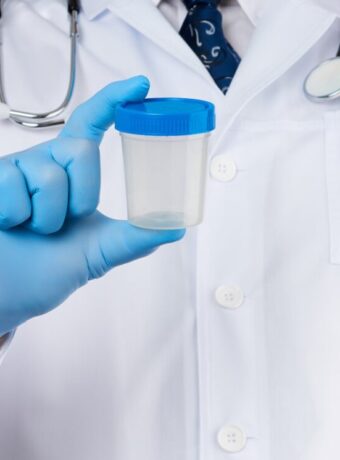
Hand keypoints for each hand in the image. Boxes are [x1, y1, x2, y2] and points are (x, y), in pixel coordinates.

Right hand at [0, 76, 184, 335]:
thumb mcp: (99, 252)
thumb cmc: (48, 268)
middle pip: (80, 150)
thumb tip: (177, 228)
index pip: (91, 124)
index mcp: (70, 171)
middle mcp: (42, 161)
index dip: (114, 100)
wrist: (9, 292)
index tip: (141, 85)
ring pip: (48, 175)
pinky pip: (12, 190)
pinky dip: (16, 219)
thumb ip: (135, 239)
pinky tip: (8, 226)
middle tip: (67, 222)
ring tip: (33, 230)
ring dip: (47, 218)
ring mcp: (13, 169)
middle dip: (80, 196)